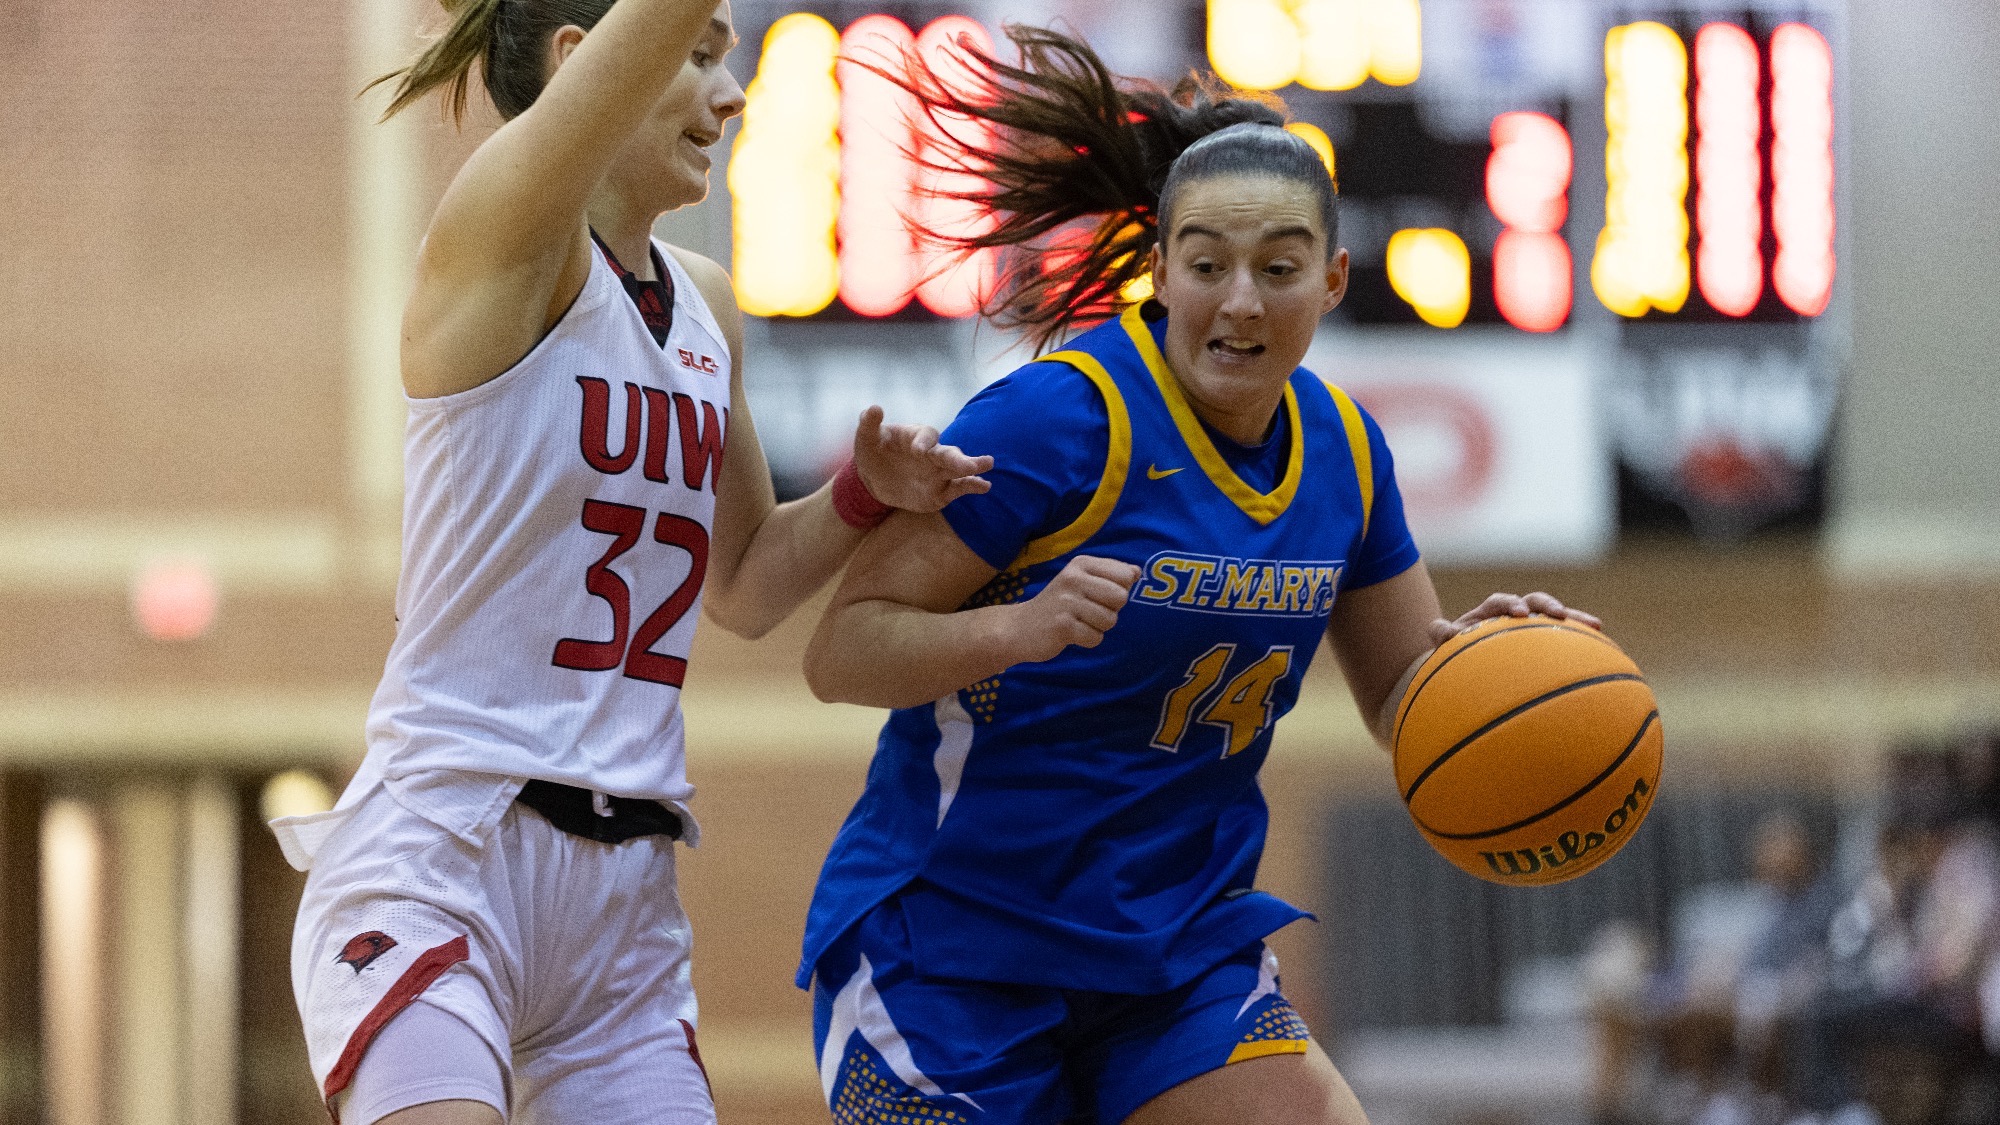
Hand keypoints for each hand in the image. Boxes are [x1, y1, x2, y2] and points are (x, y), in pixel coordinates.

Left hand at [851, 406, 993, 512]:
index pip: (926, 435)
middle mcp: (932, 453)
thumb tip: (873, 408)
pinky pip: (958, 488)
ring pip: (958, 469)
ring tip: (988, 464)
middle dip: (960, 458)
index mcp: (917, 437)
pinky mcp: (941, 491)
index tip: (918, 451)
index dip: (924, 442)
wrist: (875, 479)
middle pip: (949, 453)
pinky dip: (972, 486)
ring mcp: (939, 472)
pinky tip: (985, 486)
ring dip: (972, 467)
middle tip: (975, 463)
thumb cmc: (873, 453)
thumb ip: (869, 424)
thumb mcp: (865, 439)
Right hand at [1008, 556, 1140, 662]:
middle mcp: (1073, 578)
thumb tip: (1137, 571)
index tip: (1099, 595)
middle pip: (1121, 598)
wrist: (1019, 628)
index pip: (1125, 575)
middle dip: (1110, 611)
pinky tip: (1072, 634)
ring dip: (1098, 627)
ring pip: (1110, 620)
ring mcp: (1067, 602)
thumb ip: (1110, 574)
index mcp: (1081, 563)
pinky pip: (1096, 638)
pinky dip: (1087, 640)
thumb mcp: (1081, 580)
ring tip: (1078, 622)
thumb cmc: (1059, 604)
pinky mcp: (1063, 626)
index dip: (1119, 590)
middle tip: (1088, 612)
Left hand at [1426, 591, 1601, 646]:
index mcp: (1488, 614)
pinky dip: (1583, 641)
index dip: (1510, 603)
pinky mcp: (1545, 644)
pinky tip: (1605, 649)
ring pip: (1556, 618)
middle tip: (1558, 615)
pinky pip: (1567, 640)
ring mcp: (1531, 629)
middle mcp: (1513, 616)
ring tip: (1594, 624)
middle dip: (1547, 604)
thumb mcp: (1444, 648)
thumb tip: (1442, 630)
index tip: (1519, 614)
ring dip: (1574, 618)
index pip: (1501, 601)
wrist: (1464, 671)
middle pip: (1534, 601)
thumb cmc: (1453, 658)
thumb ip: (1441, 637)